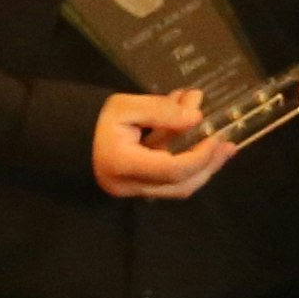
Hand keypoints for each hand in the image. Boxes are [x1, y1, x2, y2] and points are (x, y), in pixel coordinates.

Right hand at [92, 88, 234, 198]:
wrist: (70, 138)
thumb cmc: (95, 119)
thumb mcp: (126, 105)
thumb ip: (161, 111)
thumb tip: (196, 117)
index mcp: (124, 164)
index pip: (172, 169)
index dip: (200, 155)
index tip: (216, 135)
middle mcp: (130, 186)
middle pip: (180, 186)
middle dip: (208, 165)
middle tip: (228, 145)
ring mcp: (134, 192)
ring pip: (178, 189)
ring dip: (203, 168)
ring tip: (222, 148)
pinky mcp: (139, 189)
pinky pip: (171, 184)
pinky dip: (190, 167)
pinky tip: (201, 149)